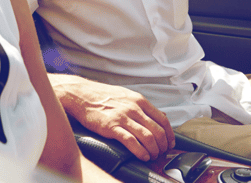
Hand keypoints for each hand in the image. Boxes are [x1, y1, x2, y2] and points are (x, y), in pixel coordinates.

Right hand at [50, 74, 174, 160]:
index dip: (169, 134)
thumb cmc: (102, 96)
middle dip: (163, 145)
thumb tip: (160, 115)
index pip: (163, 119)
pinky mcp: (112, 126)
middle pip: (157, 130)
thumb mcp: (127, 95)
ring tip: (153, 156)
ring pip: (147, 137)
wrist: (81, 94)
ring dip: (153, 150)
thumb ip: (143, 106)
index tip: (170, 143)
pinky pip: (131, 141)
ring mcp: (123, 117)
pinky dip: (140, 151)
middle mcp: (134, 108)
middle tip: (162, 152)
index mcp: (139, 100)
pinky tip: (143, 156)